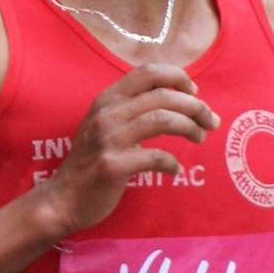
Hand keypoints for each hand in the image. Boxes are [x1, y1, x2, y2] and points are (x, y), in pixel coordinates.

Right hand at [36, 63, 219, 236]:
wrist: (62, 199)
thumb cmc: (91, 162)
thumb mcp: (105, 126)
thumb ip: (131, 110)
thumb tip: (178, 99)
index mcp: (107, 99)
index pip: (147, 72)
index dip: (177, 77)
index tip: (195, 92)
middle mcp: (106, 113)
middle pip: (163, 95)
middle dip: (195, 106)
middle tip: (211, 121)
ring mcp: (108, 139)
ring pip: (162, 119)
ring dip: (190, 127)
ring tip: (200, 138)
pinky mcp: (112, 166)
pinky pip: (155, 157)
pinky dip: (172, 163)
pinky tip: (176, 170)